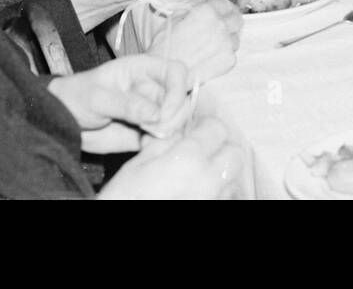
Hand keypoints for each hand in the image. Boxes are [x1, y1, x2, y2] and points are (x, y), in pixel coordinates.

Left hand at [49, 56, 189, 153]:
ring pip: (178, 119)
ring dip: (169, 130)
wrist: (64, 121)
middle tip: (153, 129)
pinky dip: (162, 143)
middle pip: (183, 98)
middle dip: (174, 116)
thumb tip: (156, 114)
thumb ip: (126, 104)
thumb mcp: (98, 97)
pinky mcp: (148, 131)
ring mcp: (153, 110)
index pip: (176, 71)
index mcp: (143, 69)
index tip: (166, 112)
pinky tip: (145, 145)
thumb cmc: (78, 97)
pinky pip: (166, 137)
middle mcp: (153, 88)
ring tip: (146, 137)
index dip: (178, 89)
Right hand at [101, 115, 246, 199]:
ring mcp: (213, 199)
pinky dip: (220, 192)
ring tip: (202, 175)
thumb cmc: (126, 197)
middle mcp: (208, 179)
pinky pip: (227, 198)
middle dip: (221, 148)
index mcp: (188, 158)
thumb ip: (166, 142)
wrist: (118, 227)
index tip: (198, 129)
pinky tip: (201, 192)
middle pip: (234, 153)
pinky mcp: (213, 209)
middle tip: (203, 151)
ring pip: (233, 178)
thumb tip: (181, 132)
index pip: (217, 128)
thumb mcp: (140, 163)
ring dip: (222, 172)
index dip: (207, 126)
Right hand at [148, 0, 243, 82]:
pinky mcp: (229, 61)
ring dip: (228, 40)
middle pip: (237, 19)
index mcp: (207, 12)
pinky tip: (210, 59)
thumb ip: (191, 12)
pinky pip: (232, 54)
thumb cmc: (165, 48)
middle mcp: (220, 25)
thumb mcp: (173, 20)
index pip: (226, 4)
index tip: (224, 12)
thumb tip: (197, 11)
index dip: (225, 8)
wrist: (166, 73)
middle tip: (223, 28)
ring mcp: (227, 44)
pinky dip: (224, 56)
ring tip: (212, 47)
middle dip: (231, 22)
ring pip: (236, 38)